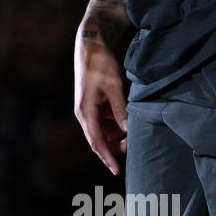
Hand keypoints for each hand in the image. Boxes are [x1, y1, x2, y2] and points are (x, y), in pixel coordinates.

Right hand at [73, 29, 128, 175]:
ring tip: (131, 131)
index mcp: (85, 111)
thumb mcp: (114, 86)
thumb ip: (120, 110)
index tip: (116, 170)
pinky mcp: (92, 103)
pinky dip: (115, 123)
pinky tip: (125, 119)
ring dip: (115, 134)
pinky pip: (103, 120)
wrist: (90, 45)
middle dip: (114, 147)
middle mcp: (83, 113)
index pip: (96, 141)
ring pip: (102, 130)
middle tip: (131, 148)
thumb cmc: (99, 64)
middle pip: (98, 139)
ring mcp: (87, 108)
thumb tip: (127, 130)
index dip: (107, 157)